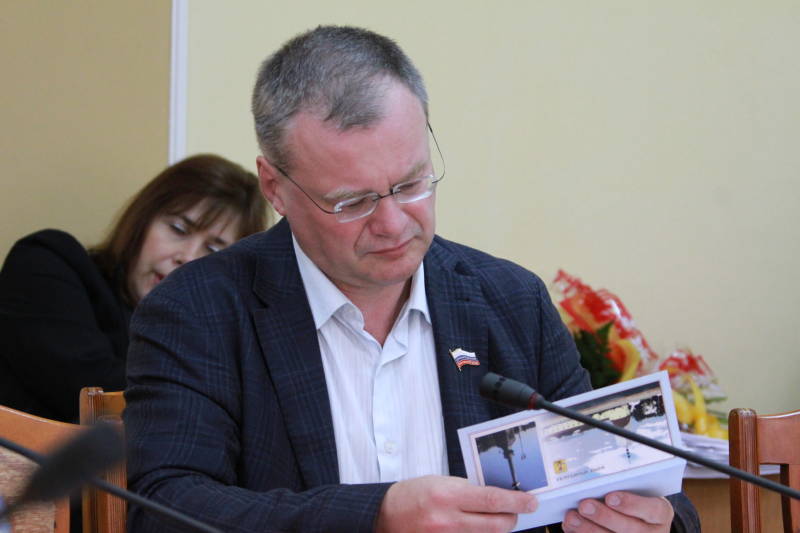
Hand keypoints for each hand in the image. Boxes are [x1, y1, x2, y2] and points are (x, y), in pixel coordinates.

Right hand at [375, 475, 537, 532]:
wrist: (386, 516)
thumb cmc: (413, 495)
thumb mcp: (441, 482)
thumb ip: (468, 490)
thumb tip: (498, 496)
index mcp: (448, 496)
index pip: (493, 499)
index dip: (517, 501)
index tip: (531, 501)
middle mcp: (448, 520)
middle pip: (497, 525)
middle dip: (512, 518)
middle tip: (516, 511)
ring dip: (496, 529)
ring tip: (494, 518)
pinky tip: (475, 528)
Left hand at [561, 491, 672, 531]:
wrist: (639, 522)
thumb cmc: (634, 501)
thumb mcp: (636, 492)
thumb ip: (621, 488)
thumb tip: (594, 483)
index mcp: (660, 513)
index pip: (653, 510)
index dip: (631, 504)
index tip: (610, 497)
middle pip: (630, 529)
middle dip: (604, 517)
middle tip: (584, 505)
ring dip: (589, 529)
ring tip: (571, 518)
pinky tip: (571, 528)